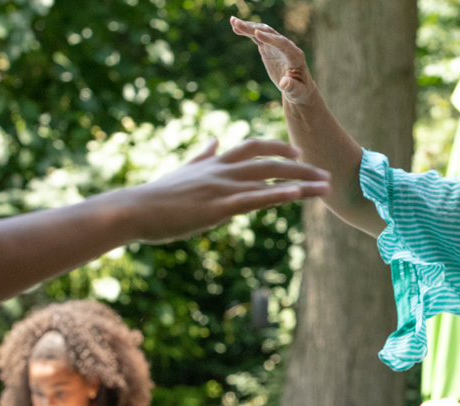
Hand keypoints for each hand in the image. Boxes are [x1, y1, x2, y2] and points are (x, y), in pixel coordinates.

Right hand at [118, 138, 330, 242]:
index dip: (278, 147)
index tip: (298, 152)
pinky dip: (278, 195)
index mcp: (216, 162)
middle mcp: (223, 170)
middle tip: (325, 174)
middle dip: (302, 167)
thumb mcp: (183, 170)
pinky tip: (298, 195)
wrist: (134, 210)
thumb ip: (203, 156)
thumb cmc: (156, 196)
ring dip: (302, 182)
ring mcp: (222, 187)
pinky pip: (255, 198)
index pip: (254, 147)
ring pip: (271, 179)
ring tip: (326, 187)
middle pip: (272, 162)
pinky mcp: (218, 207)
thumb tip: (215, 141)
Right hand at [231, 17, 314, 104]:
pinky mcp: (269, 48)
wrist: (298, 89)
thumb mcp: (297, 92)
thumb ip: (291, 87)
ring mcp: (277, 46)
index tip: (256, 33)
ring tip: (233, 21)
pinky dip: (247, 32)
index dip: (269, 38)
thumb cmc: (299, 91)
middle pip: (270, 34)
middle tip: (238, 23)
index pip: (282, 44)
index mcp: (295, 56)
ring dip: (248, 27)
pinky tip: (235, 28)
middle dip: (254, 28)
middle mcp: (286, 47)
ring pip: (263, 32)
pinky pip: (257, 37)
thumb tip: (284, 84)